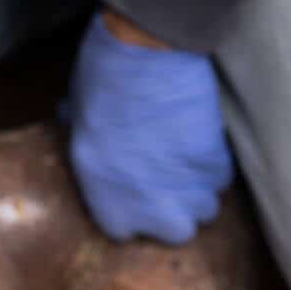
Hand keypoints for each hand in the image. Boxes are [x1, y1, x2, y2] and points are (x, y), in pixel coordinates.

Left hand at [66, 11, 232, 244]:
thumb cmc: (100, 85)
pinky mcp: (214, 162)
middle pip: (177, 232)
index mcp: (105, 200)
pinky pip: (221, 179)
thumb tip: (69, 121)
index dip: (133, 212)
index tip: (136, 195)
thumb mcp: (75, 121)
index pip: (124, 233)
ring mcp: (185, 187)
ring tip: (187, 166)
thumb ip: (82, 141)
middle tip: (170, 186)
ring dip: (199, 192)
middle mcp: (148, 205)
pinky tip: (202, 145)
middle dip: (178, 213)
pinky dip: (214, 166)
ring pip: (206, 209)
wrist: (146, 56)